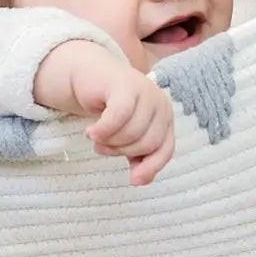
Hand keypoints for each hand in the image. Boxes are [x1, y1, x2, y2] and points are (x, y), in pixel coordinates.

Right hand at [35, 41, 176, 185]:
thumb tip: (138, 181)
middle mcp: (160, 104)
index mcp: (165, 118)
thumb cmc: (110, 108)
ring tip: (95, 137)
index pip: (165, 149)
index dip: (151, 167)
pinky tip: (90, 132)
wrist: (91, 75)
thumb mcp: (127, 135)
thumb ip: (137, 156)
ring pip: (132, 132)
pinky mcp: (125, 84)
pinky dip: (102, 130)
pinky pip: (118, 117)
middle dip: (121, 151)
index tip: (133, 180)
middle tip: (102, 148)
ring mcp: (145, 92)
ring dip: (108, 142)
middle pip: (147, 143)